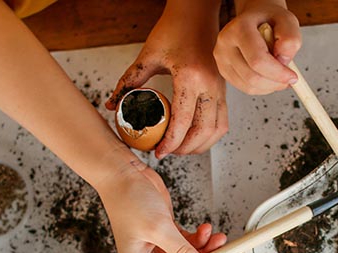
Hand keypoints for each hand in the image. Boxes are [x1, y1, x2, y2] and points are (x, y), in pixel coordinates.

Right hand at [98, 158, 226, 252]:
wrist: (123, 173)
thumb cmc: (127, 199)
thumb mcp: (158, 228)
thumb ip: (181, 251)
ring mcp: (157, 245)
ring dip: (204, 250)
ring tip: (216, 238)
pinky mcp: (166, 231)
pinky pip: (187, 242)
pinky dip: (199, 238)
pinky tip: (205, 229)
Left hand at [105, 2, 226, 158]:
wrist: (197, 12)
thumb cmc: (174, 28)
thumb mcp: (148, 55)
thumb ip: (130, 81)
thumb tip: (112, 104)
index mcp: (191, 77)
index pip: (182, 121)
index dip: (170, 142)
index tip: (158, 152)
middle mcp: (211, 85)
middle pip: (203, 131)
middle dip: (184, 149)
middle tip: (167, 152)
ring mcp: (221, 88)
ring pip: (217, 130)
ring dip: (200, 145)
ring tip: (181, 149)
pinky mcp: (225, 89)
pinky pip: (222, 120)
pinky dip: (210, 134)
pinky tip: (195, 137)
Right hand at [214, 0, 300, 94]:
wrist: (255, 19)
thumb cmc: (270, 20)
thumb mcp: (288, 21)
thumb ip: (290, 39)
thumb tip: (282, 61)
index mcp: (239, 28)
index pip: (258, 60)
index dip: (278, 73)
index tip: (293, 77)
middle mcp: (225, 43)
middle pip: (252, 77)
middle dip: (275, 83)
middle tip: (288, 78)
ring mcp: (221, 58)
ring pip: (249, 86)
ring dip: (269, 86)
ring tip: (279, 74)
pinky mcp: (223, 70)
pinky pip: (245, 88)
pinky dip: (262, 87)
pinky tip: (269, 76)